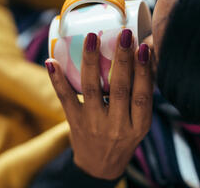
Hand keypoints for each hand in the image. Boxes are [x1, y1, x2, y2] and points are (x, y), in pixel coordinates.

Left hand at [45, 29, 153, 179]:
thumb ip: (142, 93)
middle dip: (122, 59)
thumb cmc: (124, 135)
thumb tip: (146, 52)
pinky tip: (52, 61)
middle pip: (119, 89)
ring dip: (91, 60)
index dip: (143, 71)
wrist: (100, 166)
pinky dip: (58, 79)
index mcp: (138, 125)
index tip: (144, 47)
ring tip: (92, 37)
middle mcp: (117, 126)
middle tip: (123, 34)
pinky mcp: (74, 122)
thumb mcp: (140, 121)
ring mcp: (93, 124)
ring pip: (92, 89)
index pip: (143, 96)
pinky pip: (65, 98)